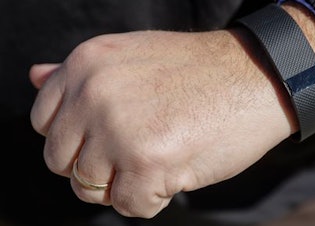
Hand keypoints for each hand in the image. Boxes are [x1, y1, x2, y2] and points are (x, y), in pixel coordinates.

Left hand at [30, 30, 294, 217]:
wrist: (257, 75)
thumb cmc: (198, 71)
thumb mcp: (131, 56)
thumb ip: (79, 74)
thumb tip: (36, 75)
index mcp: (87, 65)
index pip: (43, 124)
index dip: (77, 140)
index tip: (106, 139)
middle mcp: (95, 94)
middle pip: (62, 162)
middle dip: (97, 167)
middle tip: (136, 153)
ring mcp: (120, 129)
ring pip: (91, 189)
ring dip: (125, 184)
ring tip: (160, 159)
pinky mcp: (150, 162)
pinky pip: (130, 206)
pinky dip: (152, 198)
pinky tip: (176, 171)